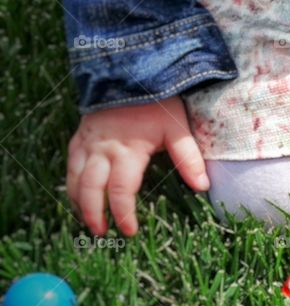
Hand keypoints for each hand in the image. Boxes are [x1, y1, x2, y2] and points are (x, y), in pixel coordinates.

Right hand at [66, 96, 208, 236]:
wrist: (130, 72)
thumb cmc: (158, 102)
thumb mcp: (178, 128)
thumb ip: (189, 158)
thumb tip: (203, 187)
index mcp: (127, 150)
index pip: (120, 190)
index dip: (123, 213)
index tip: (130, 231)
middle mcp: (101, 149)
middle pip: (90, 190)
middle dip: (94, 215)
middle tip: (103, 233)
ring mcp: (87, 143)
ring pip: (74, 180)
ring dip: (79, 204)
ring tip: (90, 222)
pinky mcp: (79, 137)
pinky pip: (70, 166)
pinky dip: (71, 185)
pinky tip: (78, 196)